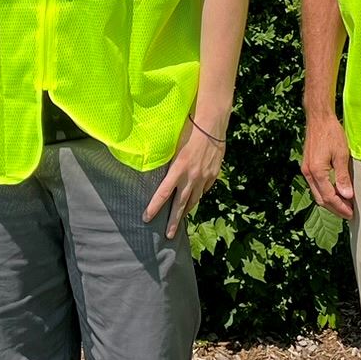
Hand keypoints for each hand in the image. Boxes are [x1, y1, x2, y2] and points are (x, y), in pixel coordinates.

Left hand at [145, 116, 226, 238]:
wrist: (212, 125)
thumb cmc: (189, 130)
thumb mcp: (173, 146)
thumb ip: (168, 162)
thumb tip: (158, 171)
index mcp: (178, 170)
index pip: (163, 194)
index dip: (154, 207)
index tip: (147, 218)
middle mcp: (191, 177)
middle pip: (180, 204)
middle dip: (174, 221)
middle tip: (169, 235)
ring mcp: (204, 177)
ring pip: (194, 200)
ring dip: (186, 211)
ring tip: (181, 220)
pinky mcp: (214, 174)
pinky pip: (204, 189)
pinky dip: (198, 195)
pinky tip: (195, 198)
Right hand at [299, 112, 355, 219]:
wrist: (318, 117)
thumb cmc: (331, 132)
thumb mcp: (341, 154)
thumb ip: (343, 176)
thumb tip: (347, 196)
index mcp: (316, 171)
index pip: (328, 197)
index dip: (340, 207)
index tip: (351, 214)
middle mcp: (308, 173)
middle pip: (320, 199)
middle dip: (335, 208)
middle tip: (349, 213)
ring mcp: (306, 169)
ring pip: (317, 193)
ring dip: (330, 201)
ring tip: (344, 205)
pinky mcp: (307, 165)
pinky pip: (315, 185)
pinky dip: (325, 192)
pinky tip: (335, 191)